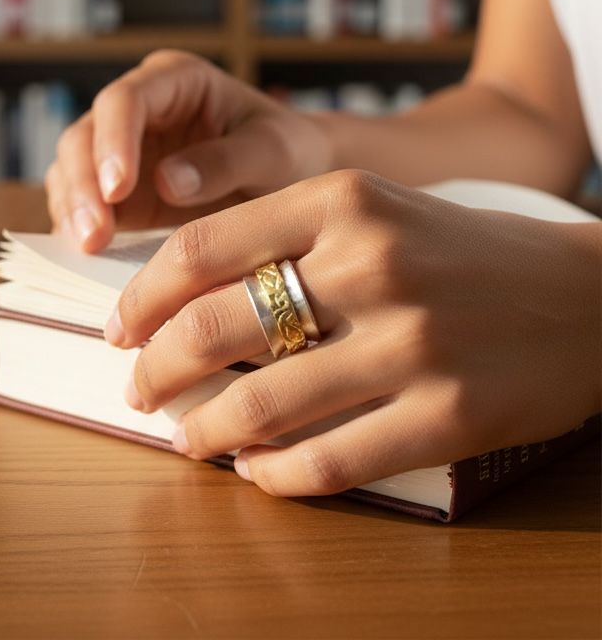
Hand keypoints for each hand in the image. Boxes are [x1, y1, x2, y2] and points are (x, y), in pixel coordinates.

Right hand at [44, 51, 331, 251]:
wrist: (293, 178)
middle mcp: (137, 108)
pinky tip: (87, 255)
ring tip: (89, 247)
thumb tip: (168, 181)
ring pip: (71, 168)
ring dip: (73, 207)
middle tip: (94, 233)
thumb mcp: (273, 152)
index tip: (118, 188)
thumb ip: (226, 161)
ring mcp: (119, 149)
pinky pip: (79, 202)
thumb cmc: (288, 152)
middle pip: (85, 134)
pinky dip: (77, 226)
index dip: (114, 141)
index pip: (125, 100)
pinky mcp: (112, 190)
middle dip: (84, 183)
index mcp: (174, 80)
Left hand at [106, 170, 601, 497]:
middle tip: (136, 388)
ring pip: (262, 401)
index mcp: (345, 197)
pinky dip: (276, 476)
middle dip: (156, 367)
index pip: (203, 246)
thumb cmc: (462, 250)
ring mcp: (411, 341)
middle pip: (216, 323)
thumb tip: (185, 295)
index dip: (141, 295)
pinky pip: (330, 459)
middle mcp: (373, 261)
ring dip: (203, 430)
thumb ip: (288, 234)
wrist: (585, 295)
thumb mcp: (378, 207)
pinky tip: (257, 473)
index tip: (119, 326)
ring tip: (185, 439)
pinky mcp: (447, 415)